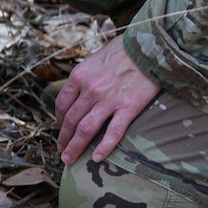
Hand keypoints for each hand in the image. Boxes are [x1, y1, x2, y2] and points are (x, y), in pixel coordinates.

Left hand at [55, 36, 160, 164]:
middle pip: (71, 120)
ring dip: (75, 146)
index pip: (62, 104)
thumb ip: (85, 77)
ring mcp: (108, 100)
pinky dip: (104, 148)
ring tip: (70, 159)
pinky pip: (113, 132)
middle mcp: (90, 90)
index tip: (60, 129)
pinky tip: (97, 159)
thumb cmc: (123, 51)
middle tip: (61, 152)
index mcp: (79, 77)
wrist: (148, 47)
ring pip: (86, 129)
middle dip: (64, 139)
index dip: (59, 121)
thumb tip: (79, 92)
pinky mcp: (128, 108)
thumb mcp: (95, 60)